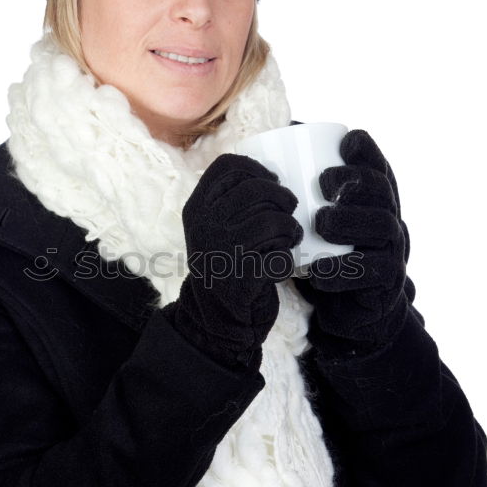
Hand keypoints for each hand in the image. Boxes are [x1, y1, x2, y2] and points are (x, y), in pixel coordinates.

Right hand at [166, 154, 302, 368]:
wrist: (216, 320)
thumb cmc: (225, 267)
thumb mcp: (212, 229)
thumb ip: (228, 202)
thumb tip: (271, 175)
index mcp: (197, 209)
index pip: (227, 167)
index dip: (257, 168)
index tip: (271, 181)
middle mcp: (206, 226)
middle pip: (255, 189)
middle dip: (282, 198)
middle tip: (289, 211)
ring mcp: (223, 251)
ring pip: (272, 220)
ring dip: (289, 229)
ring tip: (288, 239)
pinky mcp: (243, 278)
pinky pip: (280, 254)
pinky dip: (287, 258)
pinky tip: (281, 264)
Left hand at [295, 129, 414, 356]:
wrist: (348, 311)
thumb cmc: (325, 253)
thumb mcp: (315, 218)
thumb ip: (302, 187)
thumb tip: (269, 142)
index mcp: (372, 199)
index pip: (378, 166)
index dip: (367, 151)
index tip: (344, 143)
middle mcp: (388, 218)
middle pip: (382, 191)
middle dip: (355, 181)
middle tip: (324, 183)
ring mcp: (392, 250)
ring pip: (383, 226)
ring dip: (351, 221)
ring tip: (320, 223)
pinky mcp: (387, 282)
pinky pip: (374, 272)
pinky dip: (344, 271)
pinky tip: (318, 271)